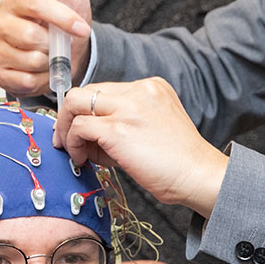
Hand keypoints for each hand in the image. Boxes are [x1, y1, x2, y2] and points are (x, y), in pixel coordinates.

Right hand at [0, 0, 93, 96]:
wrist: (66, 51)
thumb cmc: (65, 21)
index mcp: (12, 0)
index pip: (35, 4)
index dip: (61, 17)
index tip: (81, 28)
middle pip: (30, 36)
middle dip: (55, 43)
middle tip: (60, 42)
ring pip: (30, 61)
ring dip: (51, 62)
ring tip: (52, 55)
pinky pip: (26, 81)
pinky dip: (42, 78)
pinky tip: (43, 69)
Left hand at [52, 78, 228, 217]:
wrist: (198, 176)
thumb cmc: (178, 162)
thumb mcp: (153, 128)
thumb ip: (122, 122)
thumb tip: (85, 135)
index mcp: (150, 87)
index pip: (104, 91)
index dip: (88, 113)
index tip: (83, 133)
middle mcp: (139, 91)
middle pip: (85, 91)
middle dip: (68, 116)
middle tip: (66, 140)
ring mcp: (128, 108)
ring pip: (74, 102)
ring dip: (66, 129)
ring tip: (73, 151)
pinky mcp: (118, 129)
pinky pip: (79, 127)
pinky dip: (72, 143)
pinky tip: (81, 158)